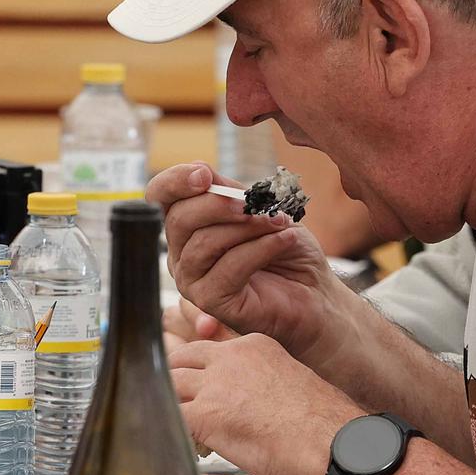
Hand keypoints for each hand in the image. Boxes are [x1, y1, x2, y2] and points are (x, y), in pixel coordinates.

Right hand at [149, 162, 347, 362]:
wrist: (316, 291)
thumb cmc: (286, 248)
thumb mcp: (260, 207)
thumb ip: (229, 191)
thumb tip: (201, 171)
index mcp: (187, 226)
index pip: (159, 197)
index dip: (175, 181)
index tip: (205, 174)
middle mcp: (181, 254)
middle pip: (179, 219)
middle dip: (219, 204)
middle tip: (257, 202)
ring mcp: (192, 282)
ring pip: (205, 243)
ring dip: (248, 226)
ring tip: (280, 222)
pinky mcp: (211, 303)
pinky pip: (229, 268)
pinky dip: (262, 248)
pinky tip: (286, 239)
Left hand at [171, 335, 363, 474]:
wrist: (330, 441)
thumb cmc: (321, 424)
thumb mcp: (287, 383)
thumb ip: (258, 383)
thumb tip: (246, 403)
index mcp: (253, 346)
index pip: (208, 348)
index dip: (197, 370)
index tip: (196, 386)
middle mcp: (230, 358)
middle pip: (181, 358)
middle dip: (173, 380)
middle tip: (173, 401)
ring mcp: (214, 384)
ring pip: (169, 384)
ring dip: (170, 404)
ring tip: (176, 424)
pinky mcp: (205, 413)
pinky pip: (170, 415)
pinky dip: (168, 428)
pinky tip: (178, 442)